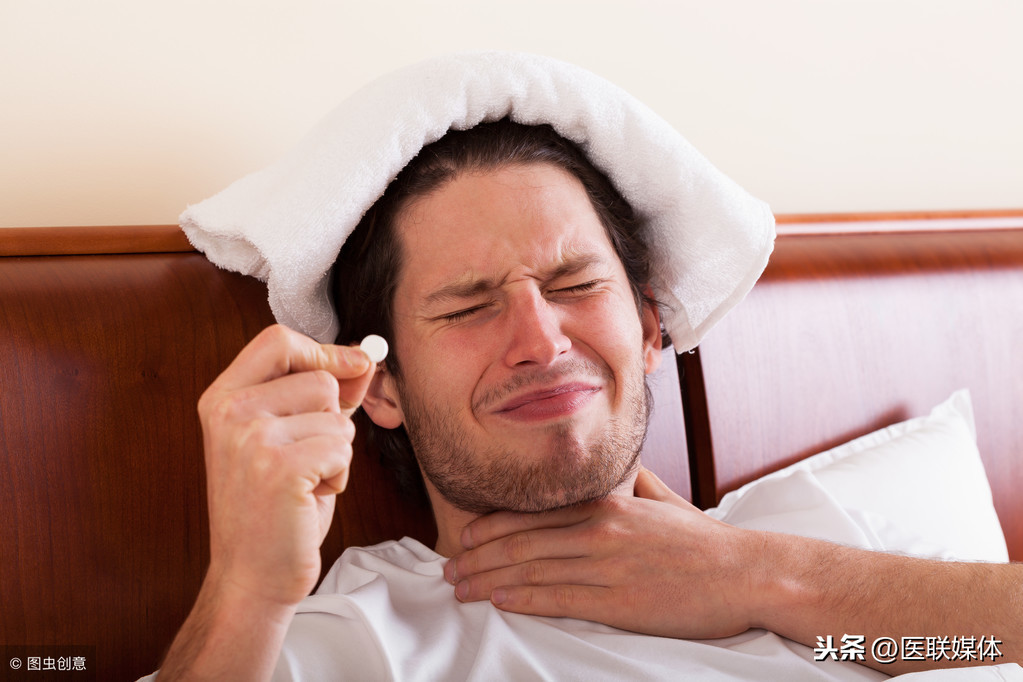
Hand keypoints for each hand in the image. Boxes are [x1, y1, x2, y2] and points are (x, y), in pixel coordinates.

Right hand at [197, 324, 375, 609]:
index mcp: (221, 398)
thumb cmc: (272, 508)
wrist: (251, 575)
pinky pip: (342, 447)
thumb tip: (364, 359)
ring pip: (338, 416)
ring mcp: (251, 438)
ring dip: (336, 452)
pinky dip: (339, 475)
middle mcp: (230, 412)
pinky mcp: (279, 467)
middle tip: (305, 459)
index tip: (352, 366)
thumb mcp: (288, 440)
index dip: (323, 350)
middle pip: (320, 379)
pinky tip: (309, 497)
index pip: (278, 340)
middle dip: (332, 419)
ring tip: (304, 482)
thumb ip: (321, 397)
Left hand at [443, 468, 764, 639]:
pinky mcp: (618, 602)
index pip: (533, 514)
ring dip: (488, 580)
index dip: (491, 527)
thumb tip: (612, 467)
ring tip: (460, 588)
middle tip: (448, 569)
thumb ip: (627, 483)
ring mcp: (607, 566)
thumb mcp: (660, 498)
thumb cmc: (702, 540)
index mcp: (606, 505)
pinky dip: (522, 599)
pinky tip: (499, 601)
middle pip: (522, 542)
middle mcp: (600, 530)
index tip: (464, 538)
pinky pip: (558, 599)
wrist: (746, 572)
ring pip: (531, 569)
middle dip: (478, 556)